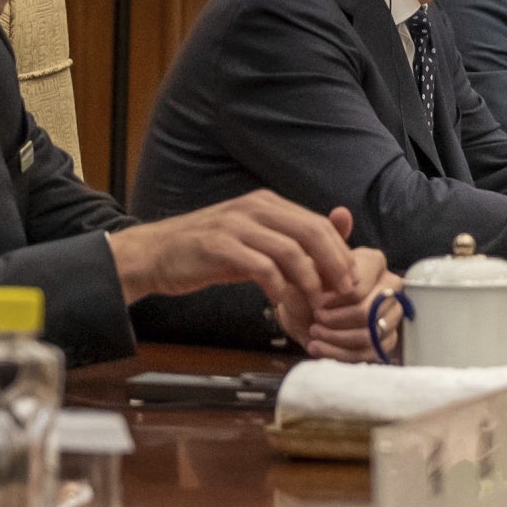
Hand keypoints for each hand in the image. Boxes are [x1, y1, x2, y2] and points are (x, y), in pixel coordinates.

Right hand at [109, 189, 364, 340]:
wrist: (153, 255)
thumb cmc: (209, 253)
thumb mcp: (254, 242)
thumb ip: (290, 243)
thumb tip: (335, 248)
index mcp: (268, 203)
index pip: (319, 223)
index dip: (341, 252)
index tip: (353, 280)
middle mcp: (254, 207)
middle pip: (311, 232)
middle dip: (334, 264)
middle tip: (344, 292)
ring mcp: (234, 224)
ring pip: (289, 250)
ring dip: (308, 280)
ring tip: (316, 303)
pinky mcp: (217, 245)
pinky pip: (259, 266)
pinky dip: (277, 286)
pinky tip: (280, 301)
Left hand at [284, 240, 394, 360]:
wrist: (309, 311)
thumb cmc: (313, 285)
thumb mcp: (312, 261)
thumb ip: (325, 238)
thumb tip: (341, 212)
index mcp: (376, 263)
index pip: (359, 286)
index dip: (334, 299)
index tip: (316, 301)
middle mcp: (391, 285)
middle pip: (367, 312)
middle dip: (335, 321)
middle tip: (314, 321)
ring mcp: (393, 314)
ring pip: (369, 335)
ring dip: (336, 339)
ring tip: (313, 335)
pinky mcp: (388, 340)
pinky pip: (369, 353)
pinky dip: (339, 354)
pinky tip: (318, 348)